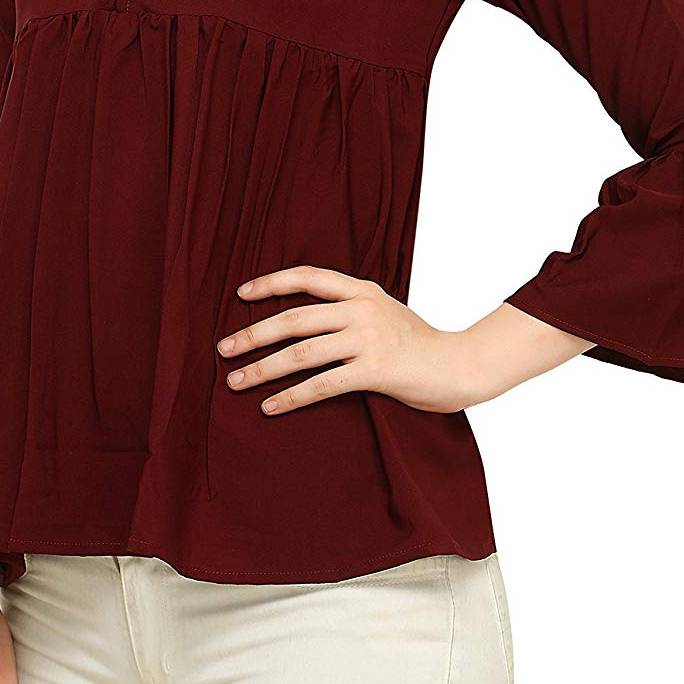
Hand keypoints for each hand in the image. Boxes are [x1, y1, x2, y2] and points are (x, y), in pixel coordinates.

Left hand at [216, 263, 479, 416]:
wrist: (460, 365)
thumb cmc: (419, 343)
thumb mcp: (385, 311)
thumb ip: (351, 308)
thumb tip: (307, 318)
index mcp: (362, 290)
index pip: (308, 276)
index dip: (272, 282)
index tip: (241, 293)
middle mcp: (362, 308)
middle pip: (294, 318)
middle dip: (253, 334)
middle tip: (224, 349)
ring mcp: (368, 339)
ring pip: (301, 353)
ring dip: (263, 369)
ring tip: (236, 381)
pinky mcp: (374, 370)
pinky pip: (321, 385)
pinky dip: (291, 397)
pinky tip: (270, 406)